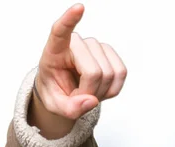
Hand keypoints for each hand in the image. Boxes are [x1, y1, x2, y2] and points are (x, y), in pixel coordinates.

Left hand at [36, 3, 126, 119]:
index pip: (60, 32)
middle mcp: (76, 43)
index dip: (69, 20)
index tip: (78, 8)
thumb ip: (69, 109)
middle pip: (93, 72)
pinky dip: (112, 89)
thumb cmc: (55, 93)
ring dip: (100, 92)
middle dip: (89, 93)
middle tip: (77, 97)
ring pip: (108, 73)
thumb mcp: (54, 106)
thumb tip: (91, 101)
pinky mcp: (109, 52)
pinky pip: (121, 73)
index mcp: (54, 51)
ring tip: (85, 92)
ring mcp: (95, 45)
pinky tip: (99, 89)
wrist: (63, 90)